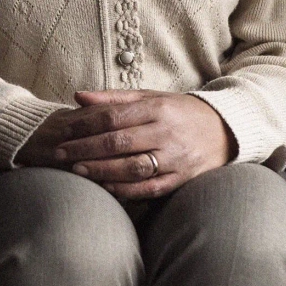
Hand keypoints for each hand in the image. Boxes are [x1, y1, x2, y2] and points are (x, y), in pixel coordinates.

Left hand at [27, 90, 235, 199]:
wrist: (226, 130)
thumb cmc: (179, 112)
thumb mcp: (152, 98)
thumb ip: (114, 98)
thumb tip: (78, 96)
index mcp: (157, 108)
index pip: (114, 117)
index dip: (85, 125)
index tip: (63, 132)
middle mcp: (166, 132)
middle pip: (119, 142)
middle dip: (85, 149)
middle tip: (60, 153)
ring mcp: (176, 158)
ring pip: (132, 167)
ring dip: (101, 170)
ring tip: (77, 170)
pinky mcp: (182, 179)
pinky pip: (150, 188)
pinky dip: (125, 190)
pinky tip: (105, 187)